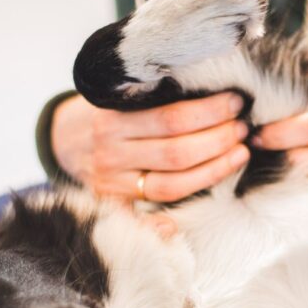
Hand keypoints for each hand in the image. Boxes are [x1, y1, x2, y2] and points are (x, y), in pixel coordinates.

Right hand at [52, 92, 250, 202]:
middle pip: (176, 153)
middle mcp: (110, 153)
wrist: (63, 138)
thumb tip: (209, 85)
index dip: (209, 113)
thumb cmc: (106, 111)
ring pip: (172, 185)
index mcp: (111, 119)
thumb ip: (152, 93)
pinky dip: (164, 223)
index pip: (170, 119)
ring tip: (240, 152)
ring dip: (213, 170)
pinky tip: (190, 215)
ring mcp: (112, 183)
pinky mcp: (114, 205)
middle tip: (243, 128)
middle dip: (218, 140)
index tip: (235, 103)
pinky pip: (144, 218)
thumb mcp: (119, 94)